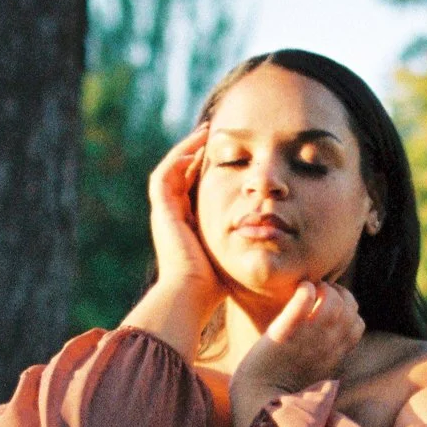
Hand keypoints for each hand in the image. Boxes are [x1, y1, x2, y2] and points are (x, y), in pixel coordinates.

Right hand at [147, 125, 223, 298]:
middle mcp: (172, 217)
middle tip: (210, 133)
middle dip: (193, 152)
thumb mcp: (230, 252)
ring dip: (185, 149)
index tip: (222, 153)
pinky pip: (164, 176)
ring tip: (203, 133)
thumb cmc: (215, 283)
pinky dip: (177, 160)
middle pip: (179, 174)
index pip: (190, 187)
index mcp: (186, 226)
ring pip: (169, 170)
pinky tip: (195, 150)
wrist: (193, 293)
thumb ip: (239, 238)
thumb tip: (265, 230)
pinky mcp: (161, 212)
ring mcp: (164, 214)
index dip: (203, 168)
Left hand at [231, 281, 364, 426]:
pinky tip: (300, 289)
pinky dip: (306, 290)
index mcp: (333, 357)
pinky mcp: (284, 333)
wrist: (255, 406)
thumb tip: (316, 340)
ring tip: (308, 289)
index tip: (328, 304)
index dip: (347, 308)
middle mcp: (325, 347)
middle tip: (318, 291)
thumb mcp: (308, 373)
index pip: (357, 324)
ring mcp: (306, 340)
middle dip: (338, 293)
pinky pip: (304, 302)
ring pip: (333, 302)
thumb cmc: (276, 389)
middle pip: (349, 309)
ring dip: (323, 288)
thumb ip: (318, 355)